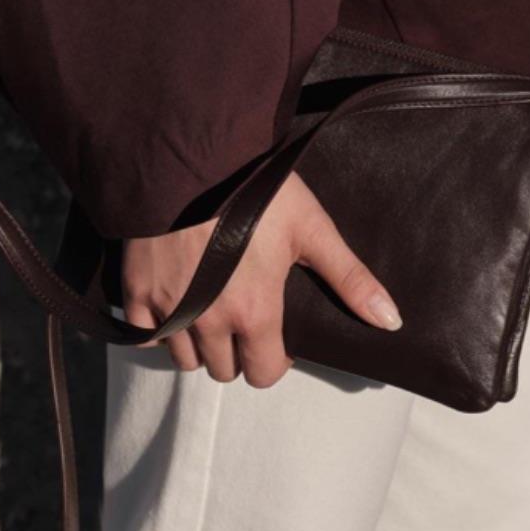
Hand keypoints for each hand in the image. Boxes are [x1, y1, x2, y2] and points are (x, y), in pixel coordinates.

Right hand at [116, 169, 402, 384]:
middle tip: (244, 314)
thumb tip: (391, 321)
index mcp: (255, 314)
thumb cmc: (255, 189)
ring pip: (186, 357)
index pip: (264, 374)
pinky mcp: (137, 292)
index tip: (276, 332)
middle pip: (224, 370)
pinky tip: (176, 301)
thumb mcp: (311, 227)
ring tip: (212, 306)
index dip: (275, 359)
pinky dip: (161, 328)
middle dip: (238, 351)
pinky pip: (148, 336)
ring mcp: (170, 310)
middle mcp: (210, 323)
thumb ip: (349, 278)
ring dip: (200, 342)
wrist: (190, 156)